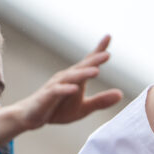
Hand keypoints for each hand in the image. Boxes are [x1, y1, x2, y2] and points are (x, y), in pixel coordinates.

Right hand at [0, 36, 123, 144]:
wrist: (32, 117)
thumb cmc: (58, 110)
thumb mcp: (83, 108)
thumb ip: (101, 101)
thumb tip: (121, 94)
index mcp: (76, 78)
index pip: (88, 62)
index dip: (98, 50)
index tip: (108, 36)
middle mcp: (66, 78)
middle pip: (81, 67)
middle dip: (94, 60)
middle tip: (107, 54)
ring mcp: (55, 86)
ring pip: (70, 78)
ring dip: (82, 74)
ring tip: (96, 71)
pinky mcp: (46, 97)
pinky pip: (56, 91)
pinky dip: (65, 89)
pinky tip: (74, 89)